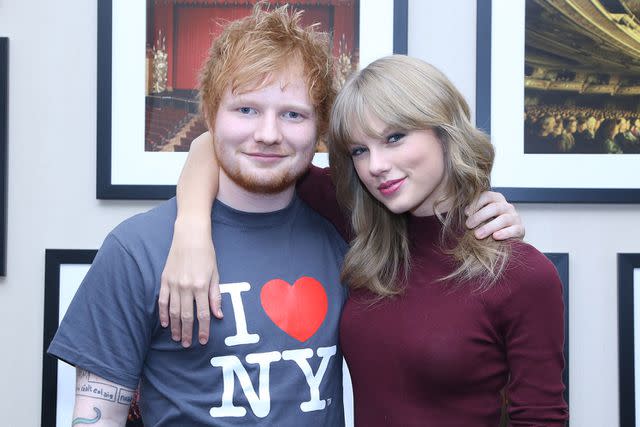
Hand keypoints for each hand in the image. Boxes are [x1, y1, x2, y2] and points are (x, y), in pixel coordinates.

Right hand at [158, 217, 221, 346]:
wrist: (190, 236)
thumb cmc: (206, 253)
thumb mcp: (215, 273)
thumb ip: (216, 296)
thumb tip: (218, 315)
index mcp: (201, 285)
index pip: (203, 314)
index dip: (203, 329)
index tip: (203, 341)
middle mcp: (186, 287)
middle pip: (186, 316)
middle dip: (187, 333)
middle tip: (187, 345)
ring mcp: (173, 284)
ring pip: (173, 312)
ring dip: (175, 327)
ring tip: (177, 338)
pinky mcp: (164, 279)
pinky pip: (162, 301)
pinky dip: (163, 314)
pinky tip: (165, 323)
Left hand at [464, 191, 524, 239]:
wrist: (506, 238)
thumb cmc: (487, 225)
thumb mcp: (479, 216)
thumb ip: (471, 212)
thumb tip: (452, 211)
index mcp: (496, 199)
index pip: (487, 196)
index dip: (476, 203)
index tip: (466, 213)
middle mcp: (507, 206)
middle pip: (494, 208)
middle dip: (479, 216)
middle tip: (468, 225)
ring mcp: (515, 217)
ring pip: (503, 219)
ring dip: (489, 227)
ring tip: (477, 235)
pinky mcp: (520, 229)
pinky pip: (514, 230)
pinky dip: (504, 233)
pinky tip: (495, 237)